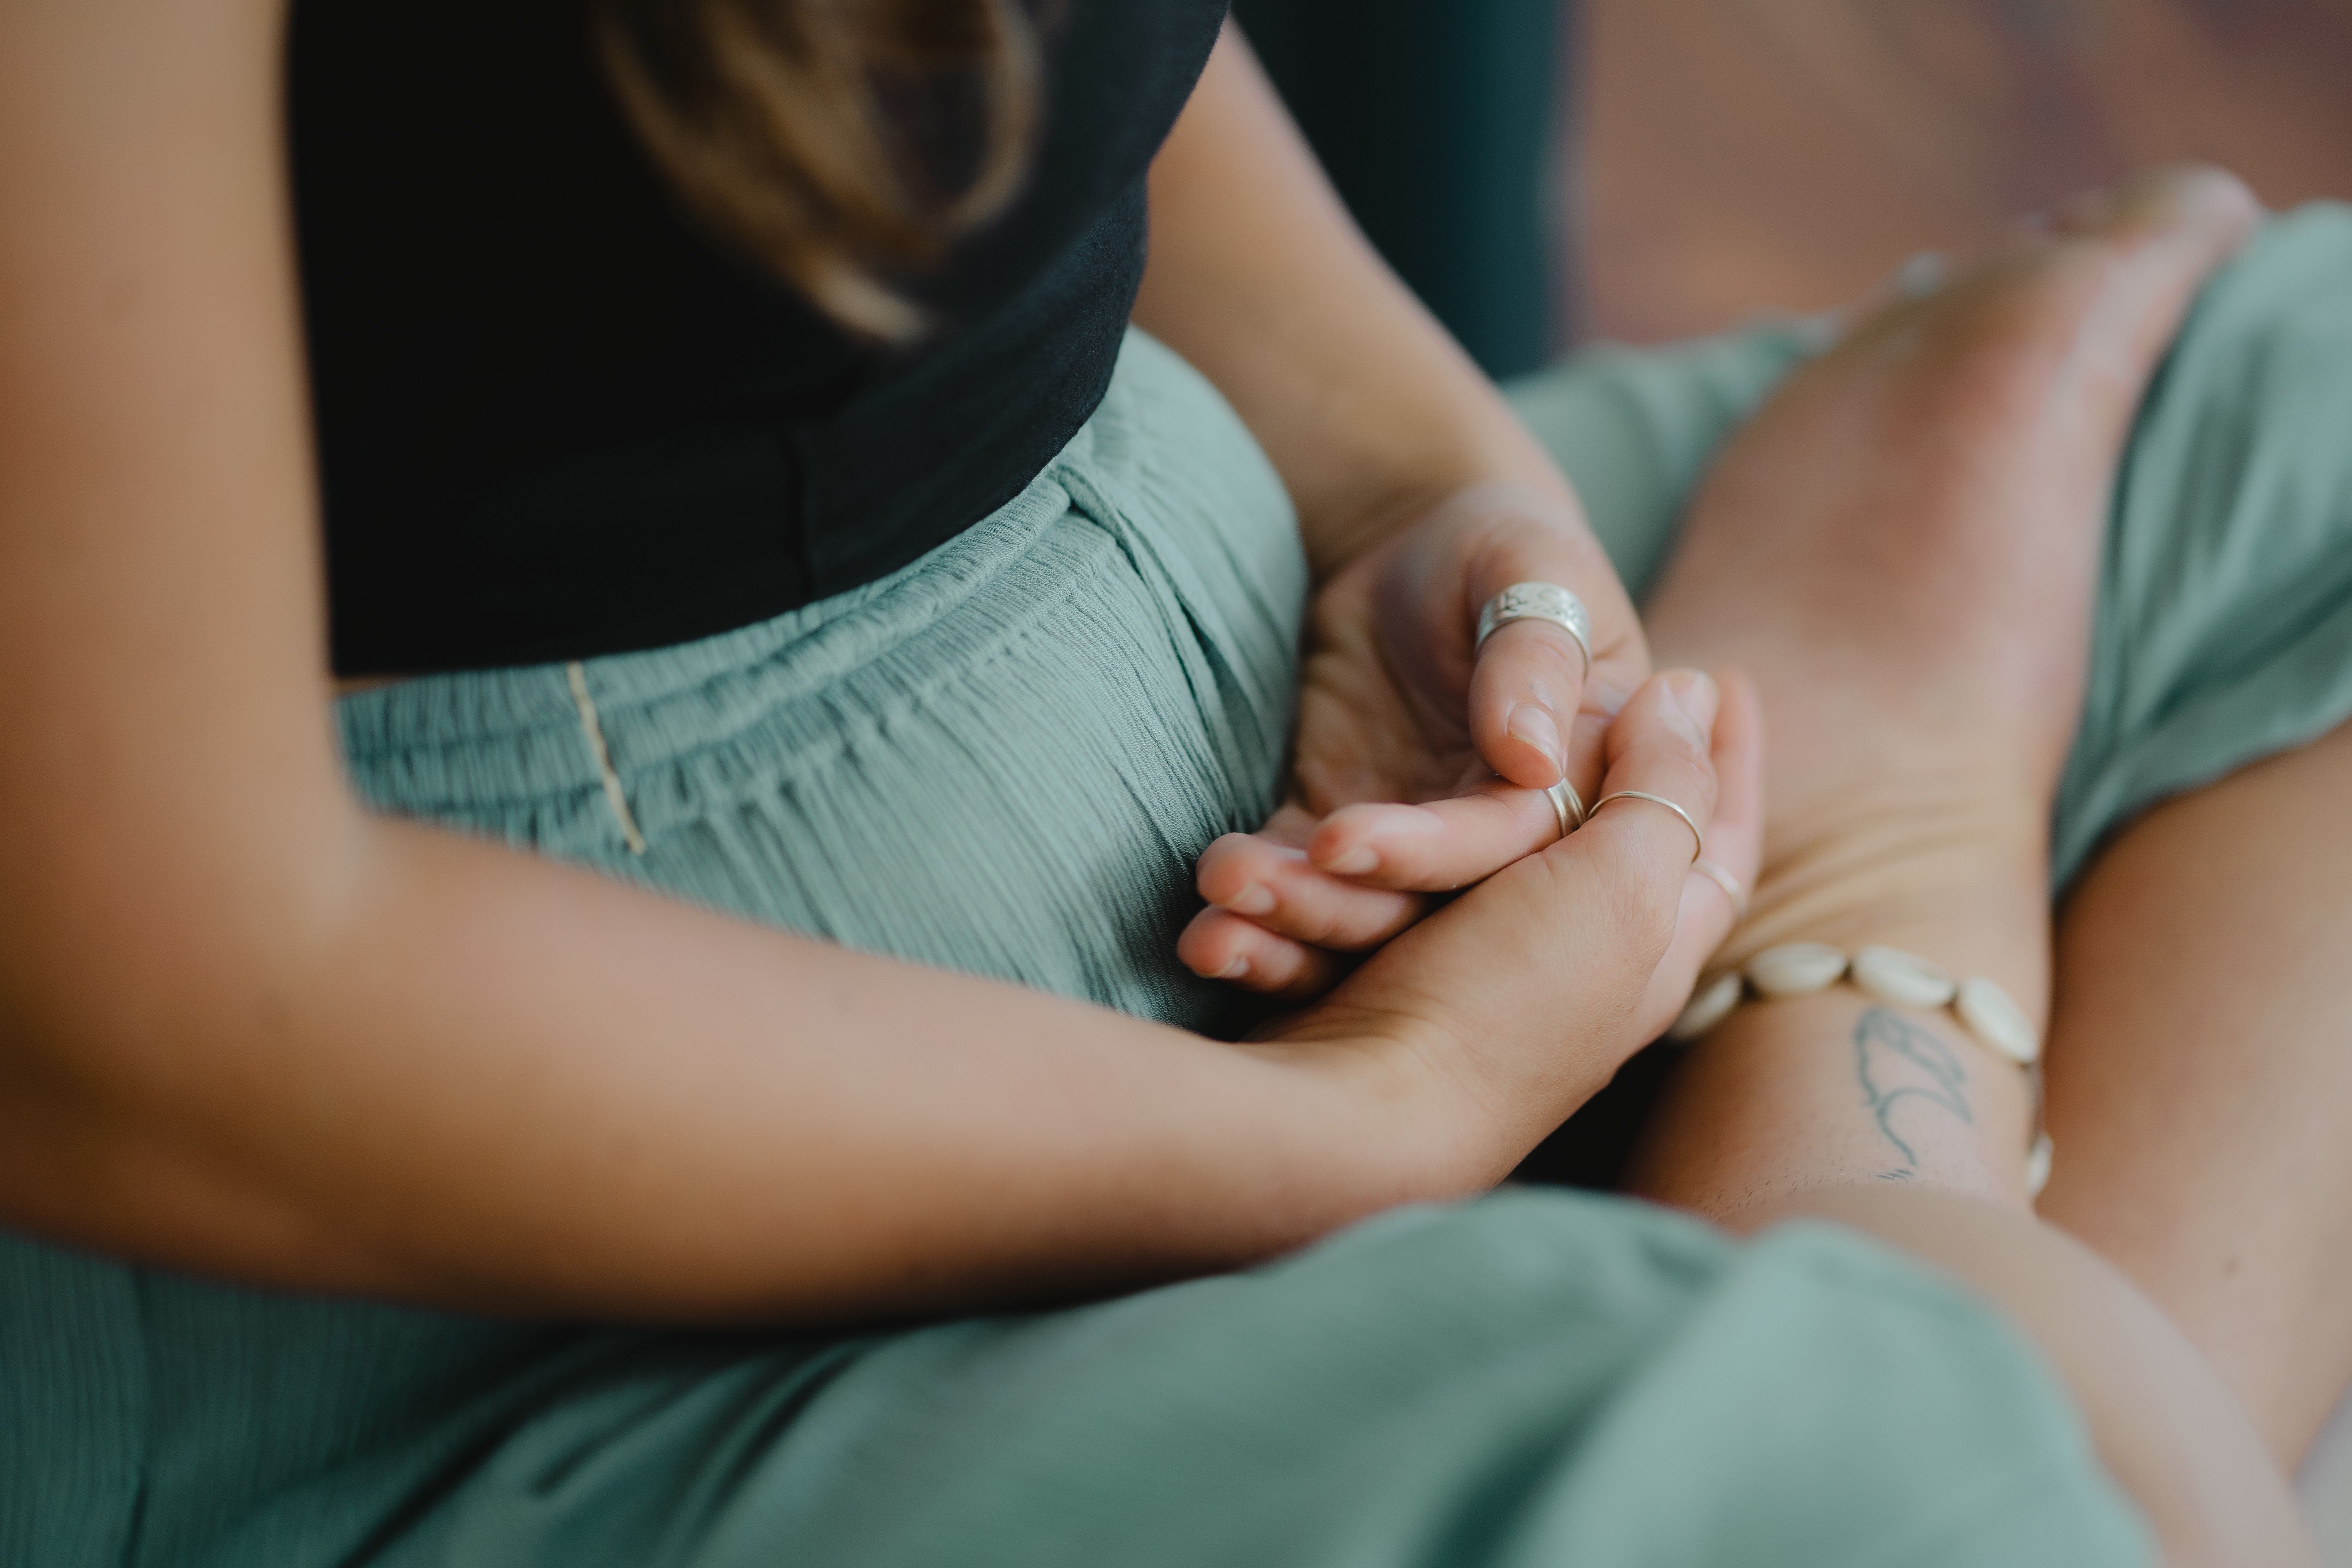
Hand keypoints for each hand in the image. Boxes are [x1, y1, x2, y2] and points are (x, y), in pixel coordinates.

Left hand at [1181, 482, 1650, 999]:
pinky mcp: (1336, 830)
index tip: (1337, 841)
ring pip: (1357, 914)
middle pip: (1421, 903)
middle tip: (1238, 899)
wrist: (1418, 546)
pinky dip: (1254, 912)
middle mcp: (1495, 834)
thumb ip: (1537, 658)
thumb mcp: (1534, 569)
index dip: (1422, 851)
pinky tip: (1201, 931)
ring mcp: (1411, 841)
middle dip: (1330, 910)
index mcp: (1569, 778)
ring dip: (1281, 931)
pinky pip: (1298, 885)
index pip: (1500, 839)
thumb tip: (1532, 759)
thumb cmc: (1497, 550)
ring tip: (1206, 937)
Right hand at [1256, 669, 1764, 1179]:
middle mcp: (1573, 961)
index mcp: (1649, 942)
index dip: (1730, 759)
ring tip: (1455, 722)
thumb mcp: (1619, 887)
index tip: (1735, 679)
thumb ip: (1661, 790)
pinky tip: (1337, 823)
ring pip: (1460, 848)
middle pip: (1594, 828)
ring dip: (1427, 806)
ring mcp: (1474, 970)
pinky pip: (1369, 893)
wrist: (1358, 1119)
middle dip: (1594, 750)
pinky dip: (1350, 859)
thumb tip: (1691, 696)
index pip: (1717, 837)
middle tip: (1615, 671)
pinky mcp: (1380, 976)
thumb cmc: (1503, 1007)